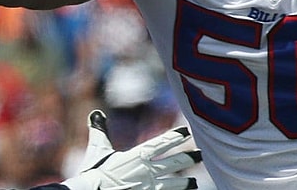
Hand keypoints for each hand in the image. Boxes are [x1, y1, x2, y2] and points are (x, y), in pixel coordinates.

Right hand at [62, 110, 200, 189]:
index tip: (186, 132)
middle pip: (174, 163)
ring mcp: (149, 187)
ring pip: (173, 184)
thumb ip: (100, 132)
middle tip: (201, 155)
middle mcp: (147, 171)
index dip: (175, 136)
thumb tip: (96, 114)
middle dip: (188, 158)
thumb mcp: (98, 149)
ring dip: (184, 183)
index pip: (161, 143)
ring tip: (194, 182)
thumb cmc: (95, 172)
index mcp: (137, 156)